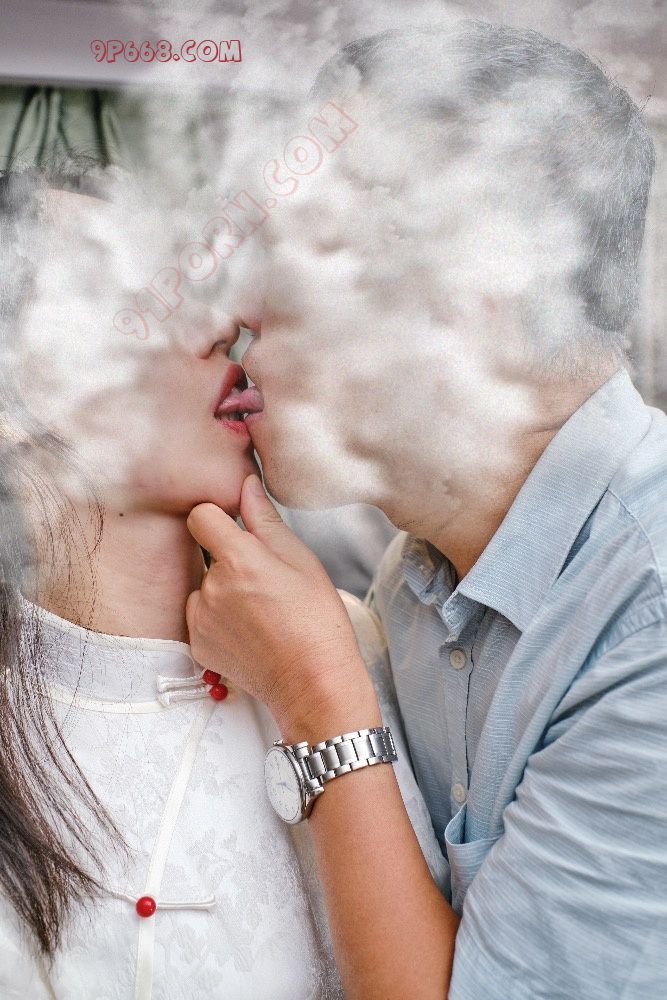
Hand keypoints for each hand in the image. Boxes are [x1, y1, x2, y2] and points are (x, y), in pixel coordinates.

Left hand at [186, 475, 379, 739]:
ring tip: (262, 612)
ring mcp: (200, 619)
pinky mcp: (198, 645)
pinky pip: (202, 618)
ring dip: (223, 592)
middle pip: (207, 555)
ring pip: (205, 587)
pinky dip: (220, 620)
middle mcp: (211, 587)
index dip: (218, 518)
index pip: (201, 516)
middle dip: (230, 561)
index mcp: (238, 560)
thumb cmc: (317, 621)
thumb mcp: (302, 561)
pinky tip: (251, 632)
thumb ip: (266, 520)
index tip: (238, 529)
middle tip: (267, 583)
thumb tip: (246, 485)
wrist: (313, 683)